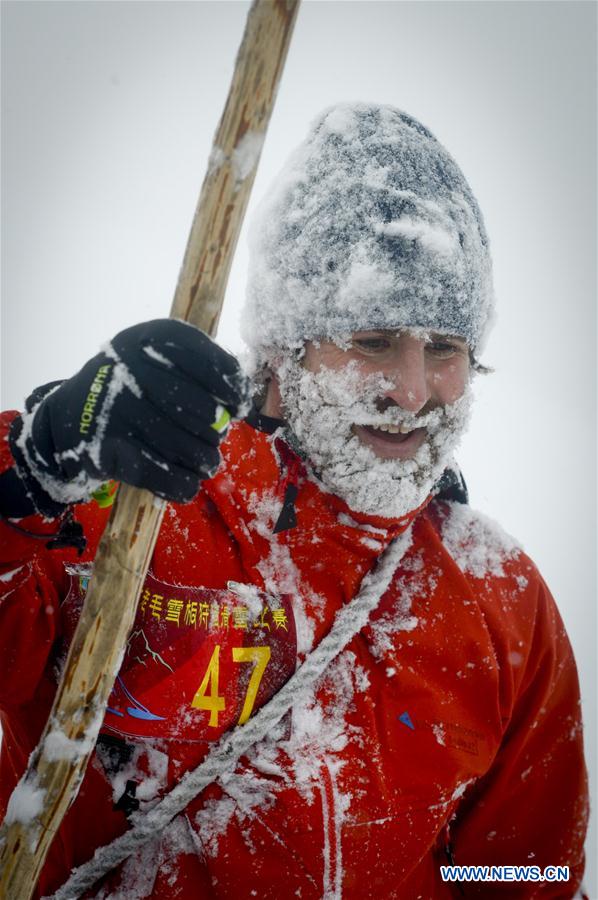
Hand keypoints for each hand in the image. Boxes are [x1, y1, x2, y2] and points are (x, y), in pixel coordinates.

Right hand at [10, 319, 249, 510]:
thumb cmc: (132, 387)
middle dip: (217, 430)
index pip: (207, 359)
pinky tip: (187, 479)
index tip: (238, 405)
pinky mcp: (109, 448)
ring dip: (206, 460)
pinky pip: (167, 477)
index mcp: (149, 337)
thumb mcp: (159, 360)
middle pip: (204, 412)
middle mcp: (131, 366)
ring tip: (205, 461)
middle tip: (214, 436)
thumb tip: (240, 406)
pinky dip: (184, 484)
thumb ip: (201, 372)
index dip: (231, 386)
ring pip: (190, 448)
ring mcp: (118, 408)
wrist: (71, 418)